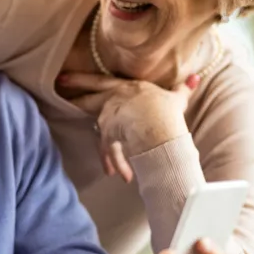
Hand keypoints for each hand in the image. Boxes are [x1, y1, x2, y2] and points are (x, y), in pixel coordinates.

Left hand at [58, 73, 198, 182]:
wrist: (157, 124)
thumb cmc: (166, 109)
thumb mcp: (176, 98)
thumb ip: (183, 89)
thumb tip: (195, 78)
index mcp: (126, 88)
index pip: (99, 81)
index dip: (81, 79)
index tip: (64, 77)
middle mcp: (113, 101)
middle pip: (88, 99)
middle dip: (73, 94)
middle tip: (58, 86)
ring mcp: (108, 119)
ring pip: (99, 131)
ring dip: (106, 153)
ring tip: (106, 167)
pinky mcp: (109, 137)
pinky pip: (110, 152)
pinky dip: (117, 164)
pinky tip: (122, 176)